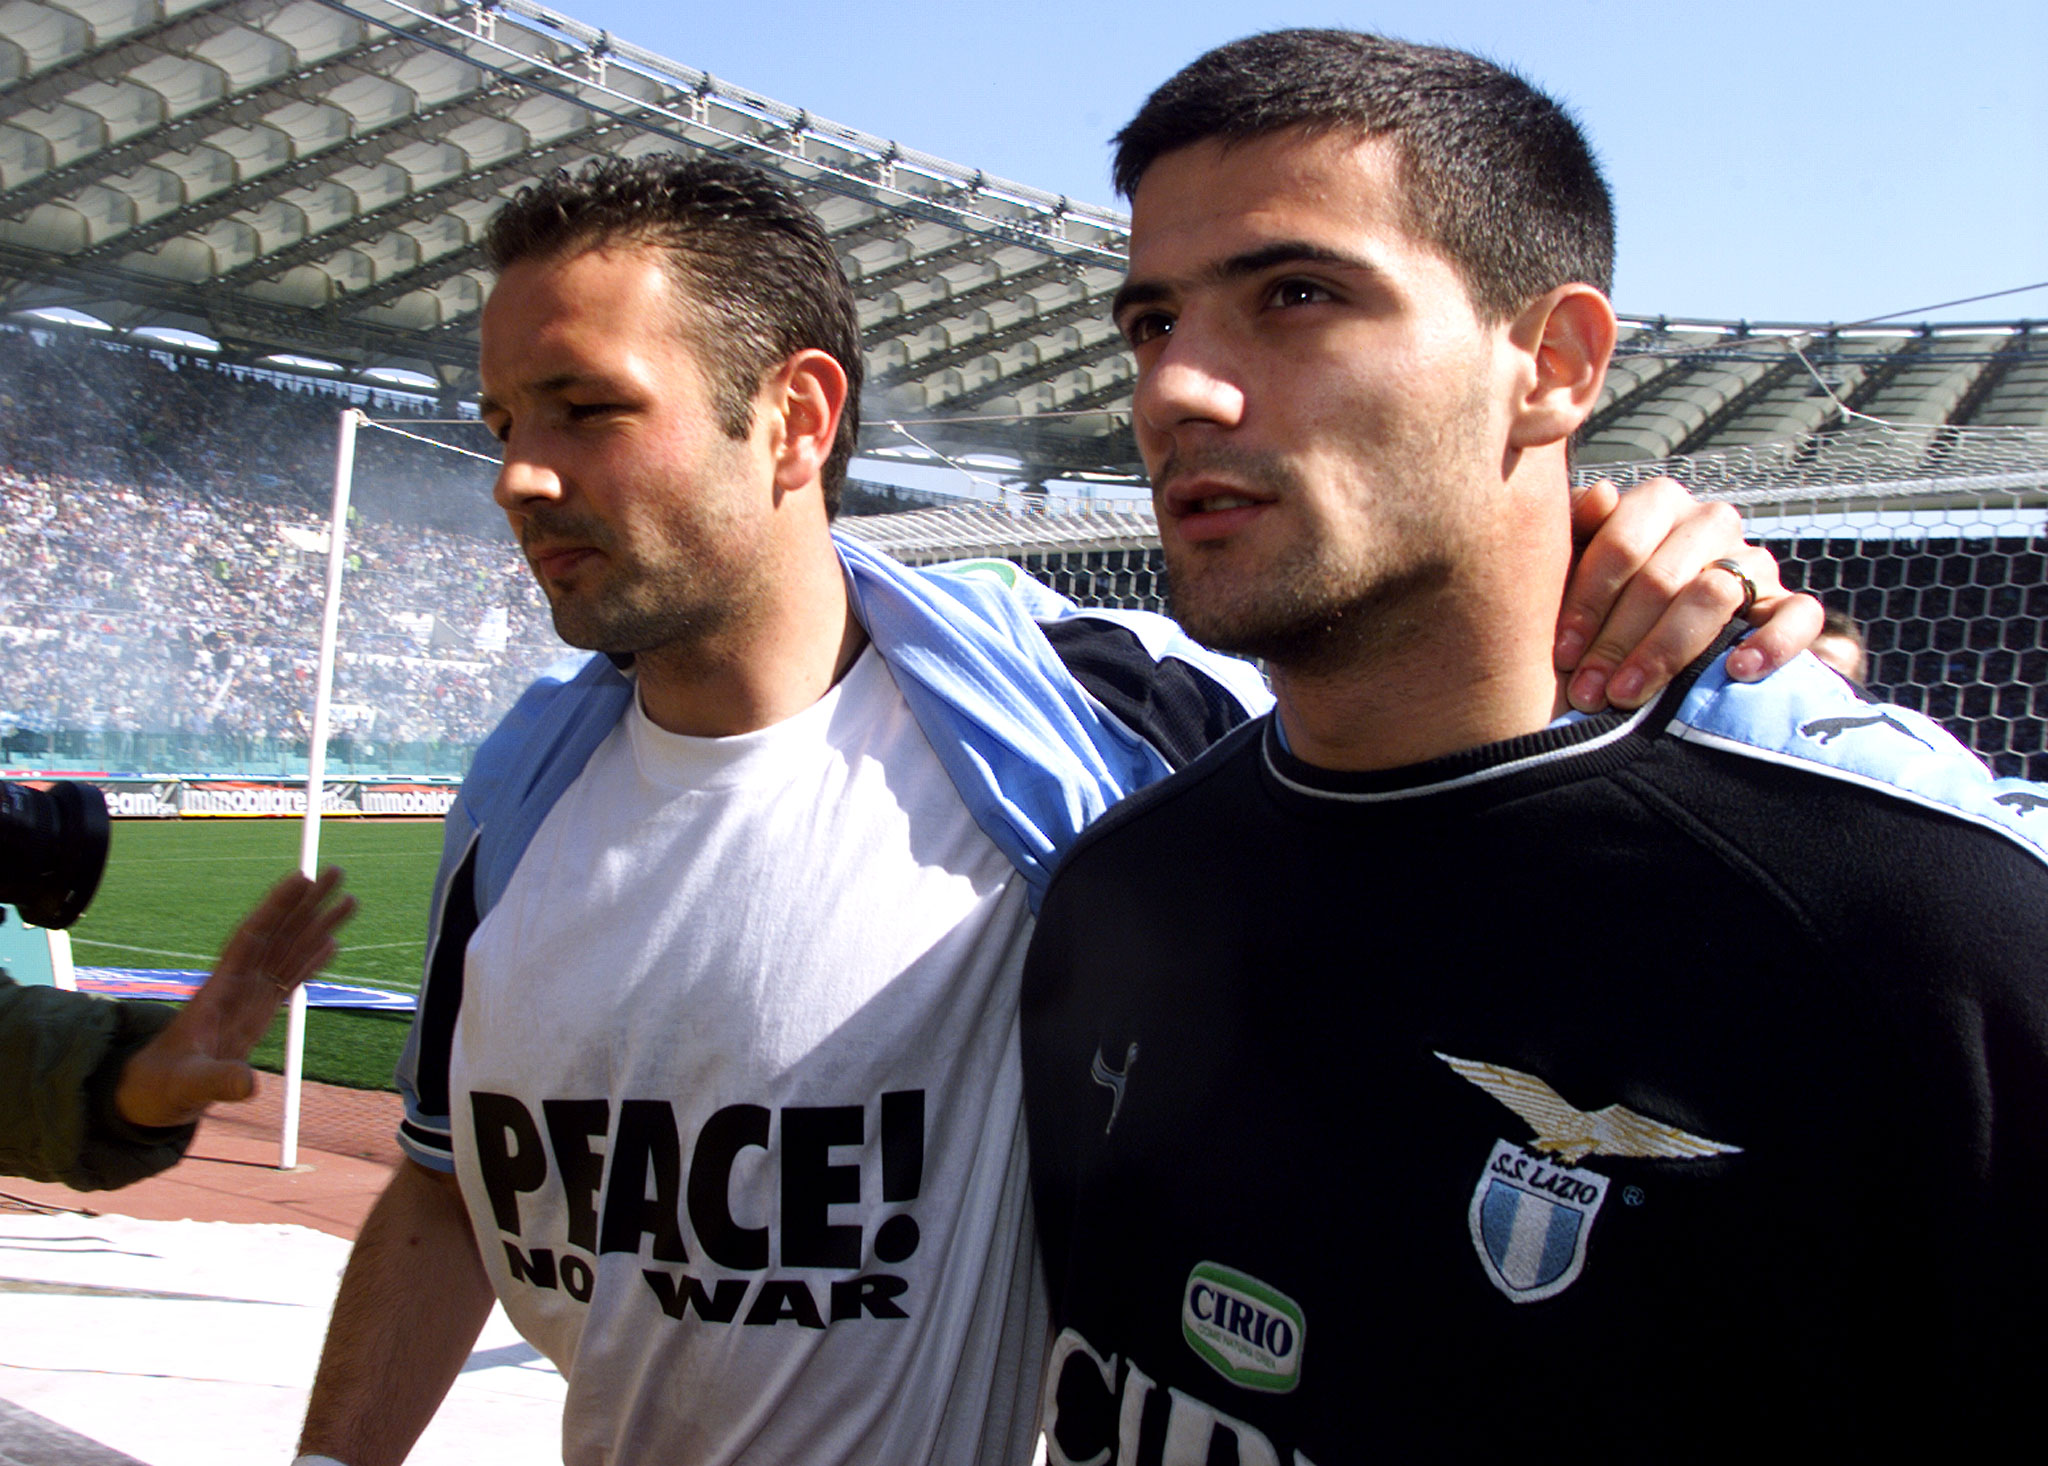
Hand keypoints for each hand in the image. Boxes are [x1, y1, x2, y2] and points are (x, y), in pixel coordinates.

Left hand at [114, 867, 355, 1129]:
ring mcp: (249, 996)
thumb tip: (249, 1085)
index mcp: (220, 989)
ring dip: (318, 926)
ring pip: (289, 951)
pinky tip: (331, 943)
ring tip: (348, 901)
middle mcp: (238, 984)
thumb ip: (218, 1082)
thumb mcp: (189, 1086)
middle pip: (278, 934)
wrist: (155, 1093)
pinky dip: (311, 960)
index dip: (277, 907)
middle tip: (337, 872)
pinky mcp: (257, 1012)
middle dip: (307, 903)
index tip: (301, 879)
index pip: (253, 937)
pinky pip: (289, 978)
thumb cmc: (165, 1086)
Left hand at [1556, 477, 1824, 710]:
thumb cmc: (1601, 594)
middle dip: (1617, 641)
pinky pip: (1799, 614)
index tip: (1563, 654)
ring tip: (1628, 696)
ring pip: (1716, 595)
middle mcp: (1710, 522)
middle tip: (1587, 690)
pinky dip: (1772, 643)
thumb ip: (1575, 526)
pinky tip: (1736, 671)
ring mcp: (1753, 560)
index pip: (1621, 543)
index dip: (1587, 602)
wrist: (1654, 629)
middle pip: (1663, 578)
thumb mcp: (1575, 560)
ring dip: (1666, 651)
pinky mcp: (1788, 602)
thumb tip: (1601, 495)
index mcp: (1657, 503)